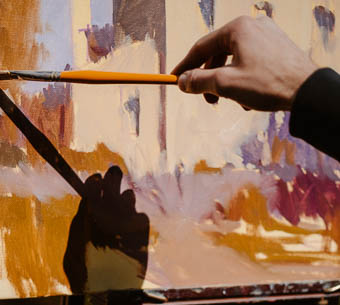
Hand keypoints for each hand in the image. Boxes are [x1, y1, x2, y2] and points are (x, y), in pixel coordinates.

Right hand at [172, 15, 318, 110]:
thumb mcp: (224, 84)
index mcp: (237, 28)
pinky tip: (249, 96)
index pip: (201, 47)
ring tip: (232, 100)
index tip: (173, 80)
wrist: (308, 90)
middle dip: (209, 78)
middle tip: (205, 98)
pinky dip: (244, 77)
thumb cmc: (267, 83)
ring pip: (235, 59)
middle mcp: (253, 25)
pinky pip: (252, 60)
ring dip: (227, 81)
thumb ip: (198, 81)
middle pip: (218, 53)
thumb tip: (182, 81)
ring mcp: (269, 35)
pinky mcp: (279, 46)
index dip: (184, 66)